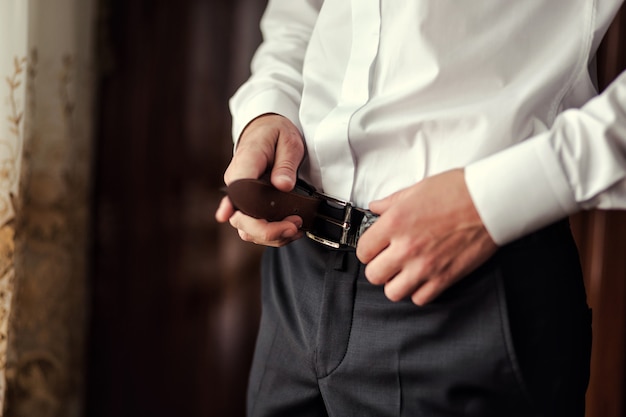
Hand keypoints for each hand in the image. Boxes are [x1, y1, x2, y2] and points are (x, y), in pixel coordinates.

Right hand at [215, 114, 304, 245]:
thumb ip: (286, 164)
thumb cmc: (274, 134)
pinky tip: (289, 229)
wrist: (265, 130)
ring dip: (271, 236)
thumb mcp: (288, 141)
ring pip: (246, 229)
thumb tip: (283, 185)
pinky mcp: (246, 205)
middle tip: (294, 227)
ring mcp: (239, 197)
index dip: (255, 220)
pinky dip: (271, 234)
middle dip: (269, 232)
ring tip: (295, 228)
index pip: (241, 198)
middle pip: (241, 221)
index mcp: (243, 165)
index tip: (285, 225)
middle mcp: (236, 184)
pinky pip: (253, 227)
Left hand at [356, 169, 497, 305]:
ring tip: (404, 272)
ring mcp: (425, 266)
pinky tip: (423, 278)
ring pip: (393, 292)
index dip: (368, 249)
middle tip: (388, 260)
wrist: (491, 202)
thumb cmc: (458, 191)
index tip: (374, 248)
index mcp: (395, 223)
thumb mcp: (418, 189)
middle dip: (379, 268)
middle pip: (374, 275)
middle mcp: (406, 247)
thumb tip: (376, 208)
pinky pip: (420, 298)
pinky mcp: (445, 278)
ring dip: (396, 283)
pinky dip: (419, 291)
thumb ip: (392, 202)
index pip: (363, 250)